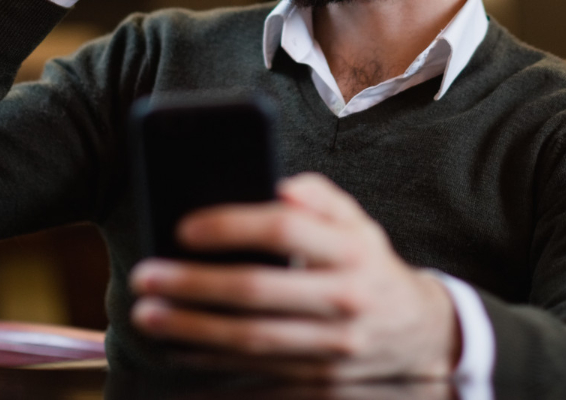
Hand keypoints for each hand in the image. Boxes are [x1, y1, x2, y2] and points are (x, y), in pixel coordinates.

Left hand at [129, 173, 461, 381]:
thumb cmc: (370, 267)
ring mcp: (335, 350)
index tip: (184, 227)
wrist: (419, 335)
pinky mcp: (322, 386)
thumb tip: (280, 185)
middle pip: (258, 290)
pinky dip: (211, 367)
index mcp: (351, 251)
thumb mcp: (359, 224)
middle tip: (146, 276)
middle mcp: (346, 300)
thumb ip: (322, 197)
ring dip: (192, 329)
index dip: (232, 225)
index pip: (286, 228)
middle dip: (195, 284)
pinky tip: (177, 350)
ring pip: (251, 340)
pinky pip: (257, 378)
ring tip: (148, 315)